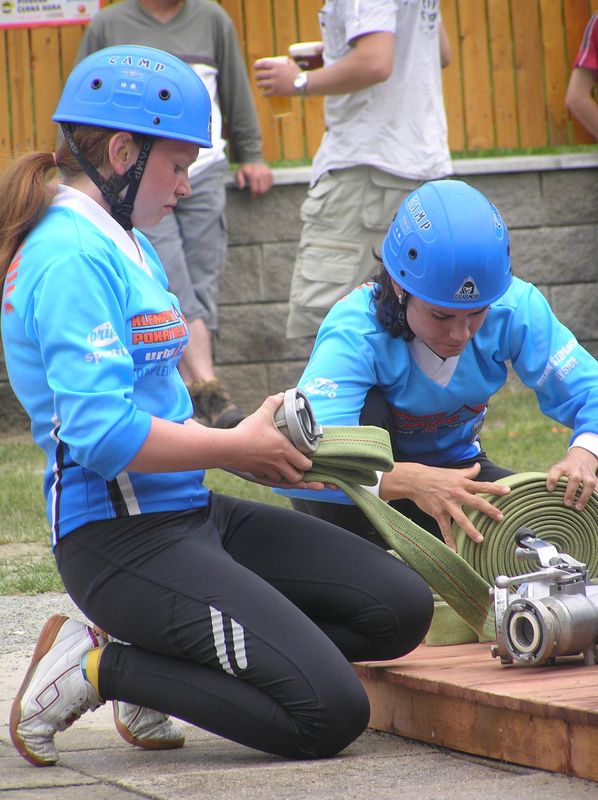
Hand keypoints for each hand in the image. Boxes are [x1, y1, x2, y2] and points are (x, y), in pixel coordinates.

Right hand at [229, 394, 314, 483]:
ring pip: (284, 480)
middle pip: (297, 476)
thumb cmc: (247, 432)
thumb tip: (281, 395)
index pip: (305, 464)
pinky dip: (274, 476)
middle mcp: (278, 463)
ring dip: (287, 476)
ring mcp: (268, 470)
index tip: (306, 457)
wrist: (228, 447)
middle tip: (298, 465)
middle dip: (300, 472)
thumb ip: (272, 403)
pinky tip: (272, 470)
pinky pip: (270, 479)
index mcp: (284, 449)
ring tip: (287, 468)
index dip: (307, 462)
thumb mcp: (262, 414)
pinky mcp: (258, 472)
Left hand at [234, 163, 272, 198]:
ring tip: (259, 191)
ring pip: (266, 188)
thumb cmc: (246, 169)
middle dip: (258, 194)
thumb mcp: (239, 172)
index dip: (253, 195)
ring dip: (262, 191)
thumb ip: (239, 180)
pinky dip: (266, 187)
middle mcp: (261, 174)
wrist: (254, 160)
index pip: (254, 189)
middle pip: (261, 190)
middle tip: (256, 195)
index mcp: (253, 175)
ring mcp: (266, 173)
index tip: (252, 197)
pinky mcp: (270, 174)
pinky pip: (270, 185)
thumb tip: (241, 187)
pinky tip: (262, 187)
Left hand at [254, 57, 298, 95]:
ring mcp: (274, 83)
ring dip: (259, 84)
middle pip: (260, 74)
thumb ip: (289, 62)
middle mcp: (274, 74)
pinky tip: (263, 94)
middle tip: (257, 77)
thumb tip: (287, 60)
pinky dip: (263, 93)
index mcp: (277, 66)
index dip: (257, 65)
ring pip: (261, 84)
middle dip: (257, 76)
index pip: (263, 64)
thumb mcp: (293, 65)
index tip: (255, 67)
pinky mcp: (276, 92)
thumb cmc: (299, 74)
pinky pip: (266, 93)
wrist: (303, 84)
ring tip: (259, 85)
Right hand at [380, 461, 510, 550]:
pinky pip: (445, 528)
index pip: (482, 486)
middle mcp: (457, 494)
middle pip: (476, 502)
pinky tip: (454, 550)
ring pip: (461, 519)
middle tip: (500, 517)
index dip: (495, 488)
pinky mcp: (438, 513)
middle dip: (488, 510)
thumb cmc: (436, 475)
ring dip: (471, 529)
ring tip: (480, 539)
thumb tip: (478, 466)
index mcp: (462, 484)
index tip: (508, 491)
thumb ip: (468, 472)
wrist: (416, 480)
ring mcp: (447, 505)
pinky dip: (449, 540)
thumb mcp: (453, 472)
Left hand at [546, 446, 597, 510]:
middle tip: (566, 503)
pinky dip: (596, 495)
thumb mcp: (556, 469)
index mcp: (562, 467)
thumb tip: (536, 493)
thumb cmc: (564, 469)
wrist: (582, 458)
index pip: (556, 470)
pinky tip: (593, 505)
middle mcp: (575, 469)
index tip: (549, 489)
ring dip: (584, 496)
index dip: (552, 479)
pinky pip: (597, 487)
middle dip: (570, 491)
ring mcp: (586, 474)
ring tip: (578, 508)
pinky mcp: (594, 478)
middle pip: (574, 478)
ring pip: (588, 483)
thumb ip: (549, 478)